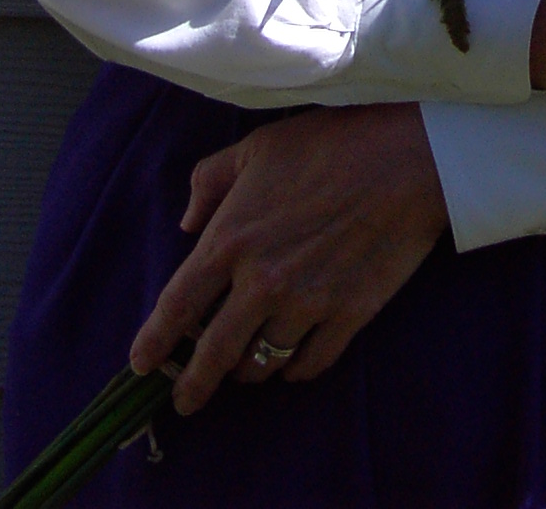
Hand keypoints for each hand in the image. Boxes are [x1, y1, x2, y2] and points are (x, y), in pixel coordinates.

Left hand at [129, 102, 447, 414]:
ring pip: (261, 364)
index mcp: (230, 240)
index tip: (141, 365)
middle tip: (186, 400)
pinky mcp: (347, 316)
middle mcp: (260, 282)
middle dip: (193, 386)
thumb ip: (210, 181)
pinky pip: (310, 365)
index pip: (176, 308)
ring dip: (248, 371)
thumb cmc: (329, 144)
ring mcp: (305, 305)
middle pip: (213, 356)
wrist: (405, 158)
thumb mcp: (256, 148)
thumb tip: (187, 223)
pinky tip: (292, 362)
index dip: (152, 344)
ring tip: (247, 368)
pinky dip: (295, 370)